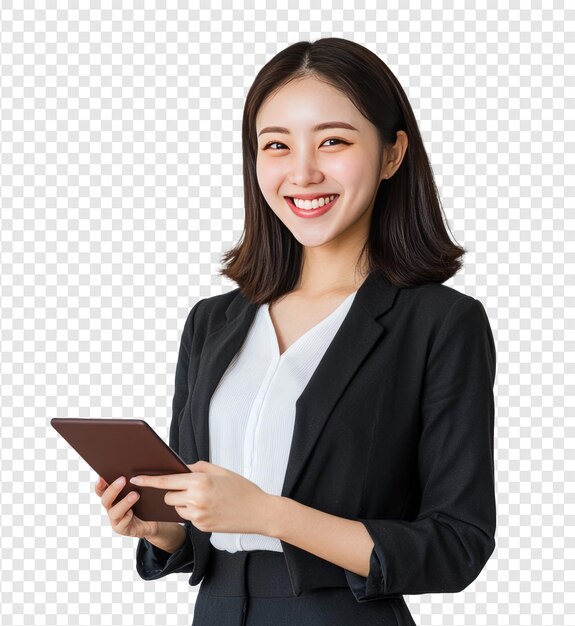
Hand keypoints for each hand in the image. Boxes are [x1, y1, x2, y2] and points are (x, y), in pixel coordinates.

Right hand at [95, 475, 159, 538]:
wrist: (154, 521)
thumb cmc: (146, 502)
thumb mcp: (141, 490)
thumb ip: (135, 481)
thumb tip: (136, 466)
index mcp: (113, 497)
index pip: (101, 490)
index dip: (100, 484)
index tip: (102, 476)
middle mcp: (112, 507)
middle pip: (106, 499)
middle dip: (113, 489)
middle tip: (123, 479)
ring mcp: (116, 520)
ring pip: (114, 512)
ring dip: (124, 502)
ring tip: (135, 494)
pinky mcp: (123, 529)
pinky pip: (122, 524)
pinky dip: (127, 517)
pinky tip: (132, 512)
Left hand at [129, 461, 274, 534]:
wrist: (258, 512)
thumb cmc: (242, 489)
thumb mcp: (221, 471)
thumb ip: (198, 468)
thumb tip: (181, 468)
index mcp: (200, 481)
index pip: (167, 481)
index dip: (149, 481)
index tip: (135, 479)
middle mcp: (196, 499)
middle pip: (169, 496)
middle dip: (174, 492)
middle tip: (190, 488)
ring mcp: (198, 516)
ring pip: (177, 508)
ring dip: (183, 503)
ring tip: (205, 499)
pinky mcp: (202, 528)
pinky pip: (188, 518)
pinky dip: (194, 512)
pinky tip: (210, 508)